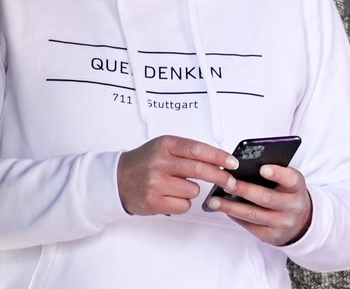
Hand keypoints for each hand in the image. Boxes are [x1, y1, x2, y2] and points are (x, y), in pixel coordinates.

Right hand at [117, 135, 238, 215]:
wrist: (116, 179)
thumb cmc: (144, 162)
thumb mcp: (163, 148)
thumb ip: (187, 152)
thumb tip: (218, 161)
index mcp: (165, 145)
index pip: (198, 149)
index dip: (218, 156)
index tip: (232, 162)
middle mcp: (160, 162)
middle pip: (199, 170)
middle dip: (220, 176)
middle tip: (231, 181)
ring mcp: (157, 183)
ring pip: (193, 190)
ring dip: (191, 191)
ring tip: (175, 186)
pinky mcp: (155, 201)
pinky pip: (184, 205)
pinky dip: (181, 203)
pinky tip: (169, 196)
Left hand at [205, 164, 311, 245]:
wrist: (300, 222)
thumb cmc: (287, 194)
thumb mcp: (287, 181)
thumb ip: (272, 172)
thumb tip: (242, 164)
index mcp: (297, 188)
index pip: (291, 179)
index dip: (277, 174)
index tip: (262, 168)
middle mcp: (292, 207)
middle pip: (265, 198)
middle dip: (243, 190)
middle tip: (226, 183)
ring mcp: (282, 223)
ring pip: (253, 214)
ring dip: (230, 207)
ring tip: (214, 200)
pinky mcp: (271, 236)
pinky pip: (249, 226)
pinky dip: (234, 216)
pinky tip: (223, 209)